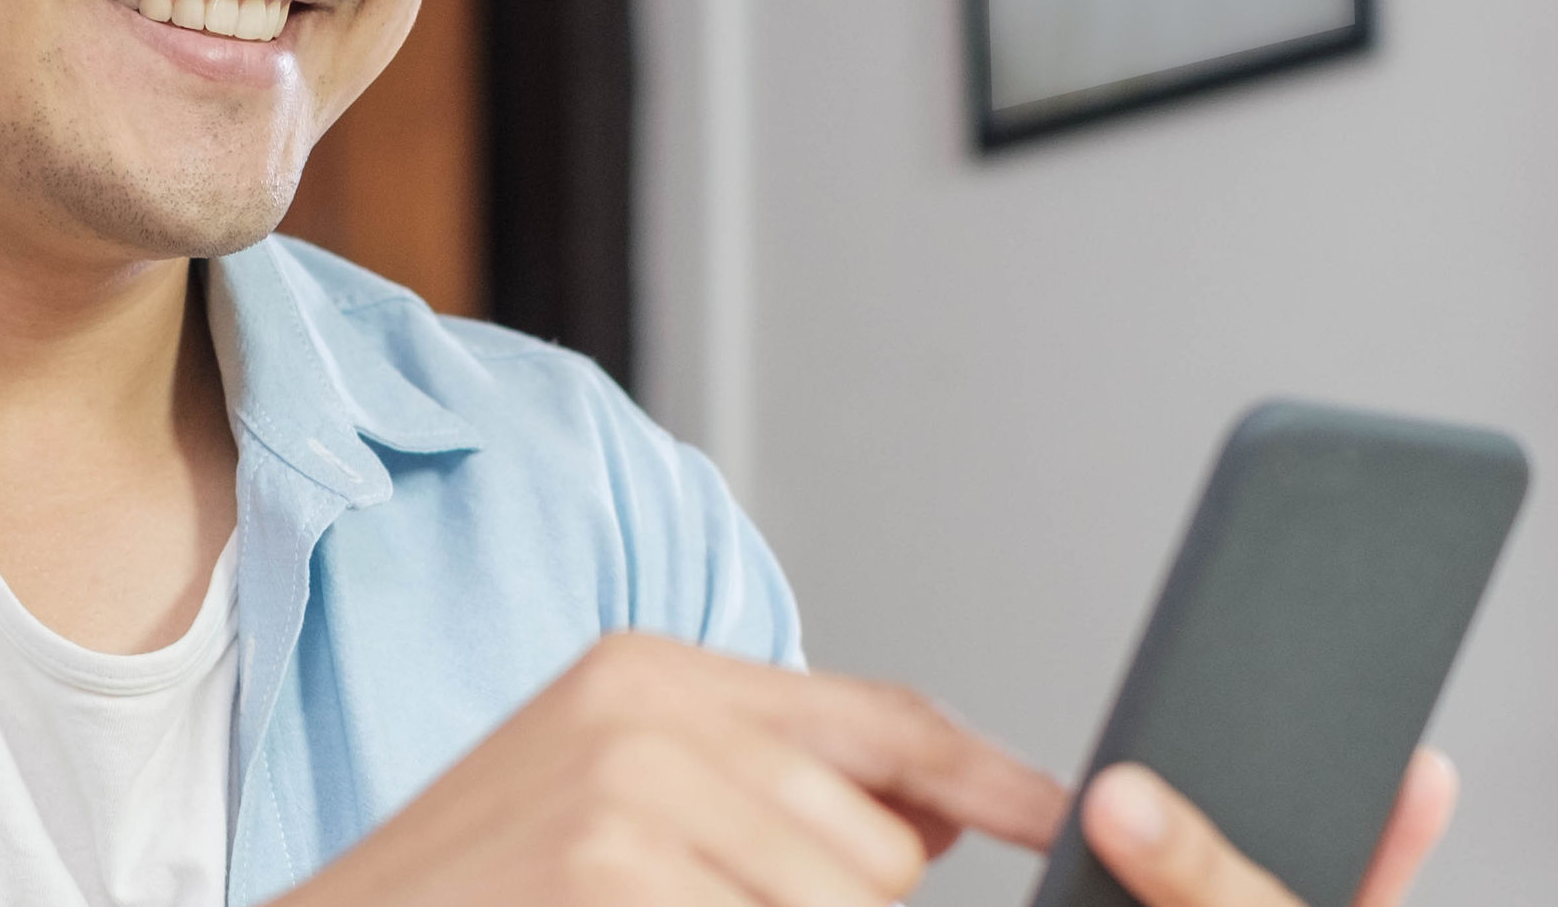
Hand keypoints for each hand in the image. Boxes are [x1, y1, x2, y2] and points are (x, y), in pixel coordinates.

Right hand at [274, 631, 1458, 906]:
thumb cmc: (472, 902)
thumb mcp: (610, 811)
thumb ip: (763, 796)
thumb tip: (938, 827)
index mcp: (655, 674)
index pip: (887, 723)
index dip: (998, 784)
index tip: (1084, 821)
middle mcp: (647, 708)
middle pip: (879, 850)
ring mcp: (623, 794)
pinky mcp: (604, 872)